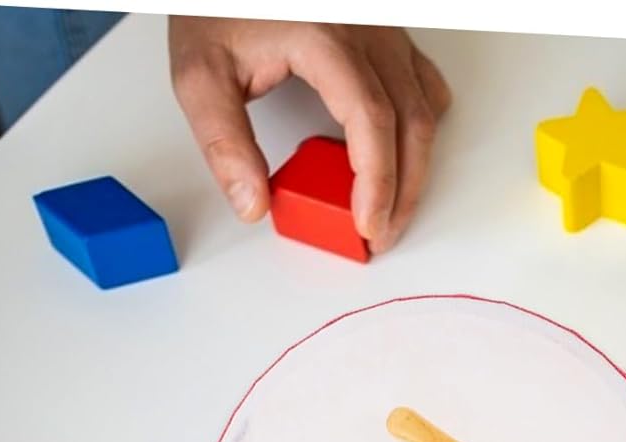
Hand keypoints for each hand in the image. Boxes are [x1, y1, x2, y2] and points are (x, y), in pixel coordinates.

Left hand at [168, 18, 451, 251]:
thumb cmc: (222, 6)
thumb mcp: (201, 73)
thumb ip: (224, 142)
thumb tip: (252, 203)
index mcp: (324, 36)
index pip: (371, 120)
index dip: (377, 182)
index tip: (367, 224)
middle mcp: (365, 30)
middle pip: (411, 123)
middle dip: (402, 192)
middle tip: (379, 234)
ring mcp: (384, 31)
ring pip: (424, 110)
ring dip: (414, 168)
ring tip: (389, 209)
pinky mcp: (389, 35)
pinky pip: (424, 88)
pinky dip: (419, 130)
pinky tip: (398, 156)